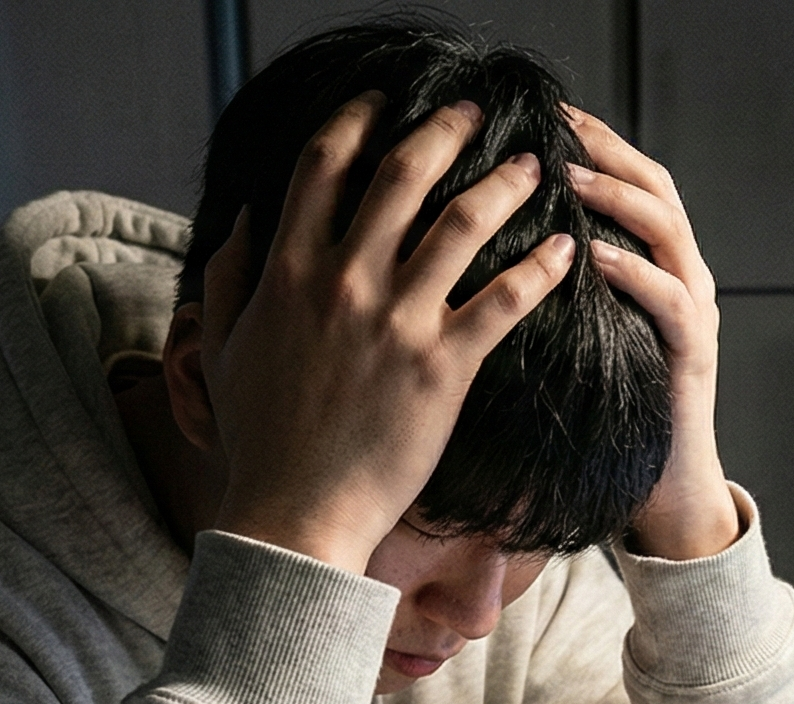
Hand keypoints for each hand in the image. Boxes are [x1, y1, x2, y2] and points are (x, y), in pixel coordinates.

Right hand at [200, 94, 575, 571]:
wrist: (295, 511)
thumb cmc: (261, 435)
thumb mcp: (227, 344)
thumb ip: (230, 272)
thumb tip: (241, 215)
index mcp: (288, 271)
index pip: (321, 167)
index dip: (356, 121)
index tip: (383, 102)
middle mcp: (343, 283)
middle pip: (400, 176)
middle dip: (444, 132)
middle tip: (474, 113)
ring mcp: (396, 323)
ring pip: (461, 225)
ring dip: (504, 185)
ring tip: (535, 167)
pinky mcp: (444, 368)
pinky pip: (505, 300)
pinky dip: (540, 268)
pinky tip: (567, 251)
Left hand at [562, 104, 738, 560]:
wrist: (658, 490)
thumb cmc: (599, 413)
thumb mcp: (569, 330)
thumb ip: (549, 281)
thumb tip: (475, 234)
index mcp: (647, 264)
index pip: (623, 177)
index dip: (587, 138)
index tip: (536, 109)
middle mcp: (678, 275)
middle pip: (653, 185)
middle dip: (605, 149)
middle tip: (555, 125)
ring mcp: (692, 312)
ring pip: (668, 231)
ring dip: (617, 199)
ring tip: (569, 177)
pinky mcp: (692, 355)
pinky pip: (670, 299)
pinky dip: (633, 272)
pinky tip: (593, 257)